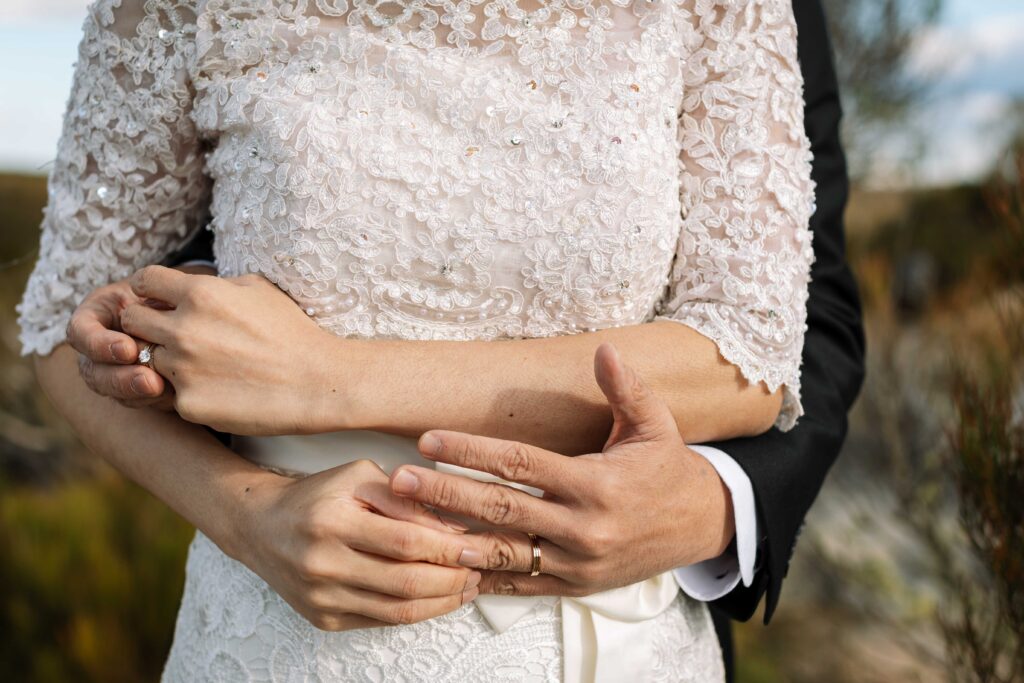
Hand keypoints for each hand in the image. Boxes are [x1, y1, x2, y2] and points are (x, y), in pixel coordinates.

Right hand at [66, 264, 215, 409]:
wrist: (186, 312)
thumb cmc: (166, 294)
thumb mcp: (156, 288)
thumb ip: (151, 300)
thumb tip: (157, 311)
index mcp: (95, 316)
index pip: (81, 332)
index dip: (99, 344)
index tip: (127, 349)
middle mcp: (97, 348)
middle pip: (94, 371)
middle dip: (120, 378)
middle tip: (148, 380)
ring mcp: (113, 371)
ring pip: (113, 391)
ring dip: (136, 392)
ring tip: (159, 388)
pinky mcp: (135, 390)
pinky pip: (137, 401)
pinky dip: (153, 400)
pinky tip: (171, 395)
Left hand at [118, 265, 336, 433]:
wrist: (317, 381)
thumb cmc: (292, 332)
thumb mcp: (258, 288)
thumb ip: (214, 283)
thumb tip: (187, 282)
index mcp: (199, 294)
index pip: (144, 281)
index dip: (149, 290)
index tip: (159, 300)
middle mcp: (183, 329)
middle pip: (132, 321)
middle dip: (147, 324)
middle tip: (175, 334)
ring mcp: (182, 369)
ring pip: (149, 359)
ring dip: (168, 360)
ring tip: (205, 365)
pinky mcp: (187, 404)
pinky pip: (171, 393)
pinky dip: (190, 391)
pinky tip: (221, 390)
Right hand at [233, 459, 482, 630]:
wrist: (261, 526)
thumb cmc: (317, 496)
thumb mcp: (359, 477)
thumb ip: (406, 499)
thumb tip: (453, 528)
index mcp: (332, 522)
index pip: (405, 542)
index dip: (447, 548)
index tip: (476, 545)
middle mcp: (322, 564)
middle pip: (405, 582)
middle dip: (452, 579)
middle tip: (478, 569)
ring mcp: (321, 598)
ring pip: (397, 610)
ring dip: (441, 602)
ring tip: (466, 587)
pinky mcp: (323, 619)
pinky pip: (382, 621)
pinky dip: (416, 611)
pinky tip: (437, 598)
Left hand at [388, 342, 735, 597]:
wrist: (701, 527)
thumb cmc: (669, 469)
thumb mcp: (653, 424)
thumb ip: (625, 388)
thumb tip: (604, 349)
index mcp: (597, 482)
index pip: (521, 464)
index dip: (471, 452)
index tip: (429, 439)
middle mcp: (583, 527)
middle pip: (501, 510)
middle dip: (446, 494)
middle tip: (400, 482)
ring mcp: (575, 562)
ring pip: (502, 553)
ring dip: (452, 540)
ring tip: (408, 526)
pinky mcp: (573, 585)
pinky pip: (518, 585)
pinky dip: (479, 577)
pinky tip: (443, 566)